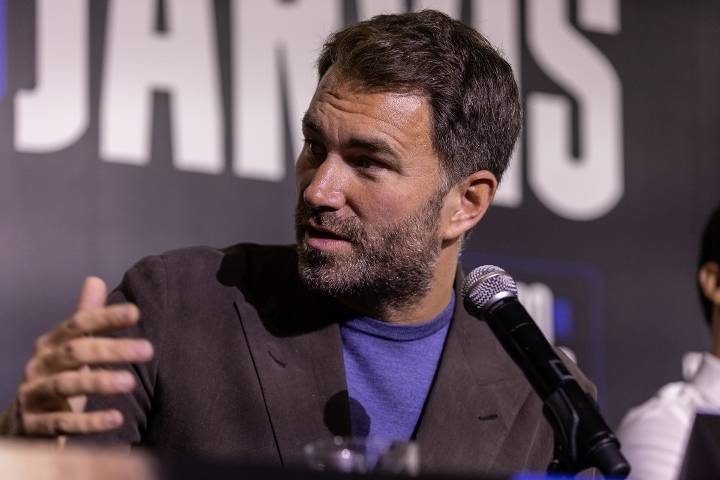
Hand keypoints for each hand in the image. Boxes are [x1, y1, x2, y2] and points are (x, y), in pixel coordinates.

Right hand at [16, 277, 153, 435]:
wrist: (21, 426)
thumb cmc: (56, 380)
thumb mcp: (70, 350)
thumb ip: (85, 318)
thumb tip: (95, 279)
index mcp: (51, 344)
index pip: (78, 324)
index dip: (106, 317)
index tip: (136, 312)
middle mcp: (39, 365)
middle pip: (76, 352)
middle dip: (112, 349)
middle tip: (148, 350)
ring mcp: (33, 395)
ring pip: (66, 385)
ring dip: (100, 382)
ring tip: (130, 382)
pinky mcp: (33, 425)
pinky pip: (61, 423)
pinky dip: (89, 422)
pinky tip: (116, 419)